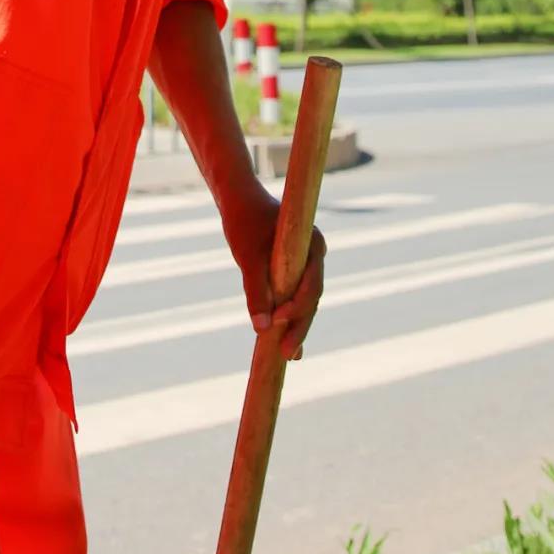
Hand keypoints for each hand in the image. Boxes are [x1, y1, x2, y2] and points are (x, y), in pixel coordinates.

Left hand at [222, 179, 325, 361]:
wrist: (238, 199)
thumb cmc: (244, 222)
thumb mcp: (248, 257)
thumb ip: (256, 291)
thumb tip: (261, 328)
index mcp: (312, 245)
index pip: (311, 285)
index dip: (298, 308)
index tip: (279, 323)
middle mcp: (315, 254)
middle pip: (312, 297)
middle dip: (299, 326)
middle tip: (287, 355)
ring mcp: (306, 262)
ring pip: (305, 299)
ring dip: (296, 325)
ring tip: (288, 355)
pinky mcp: (294, 268)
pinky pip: (296, 295)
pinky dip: (290, 316)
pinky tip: (286, 342)